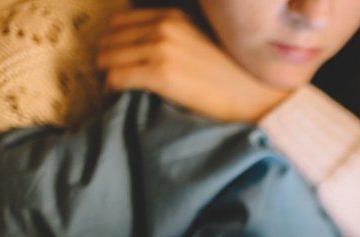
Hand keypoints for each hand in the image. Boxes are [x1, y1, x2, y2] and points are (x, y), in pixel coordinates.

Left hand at [97, 8, 287, 122]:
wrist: (255, 97)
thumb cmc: (231, 77)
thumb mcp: (201, 41)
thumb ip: (173, 36)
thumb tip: (142, 46)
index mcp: (173, 16)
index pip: (120, 22)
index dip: (111, 42)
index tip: (113, 60)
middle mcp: (165, 27)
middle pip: (109, 39)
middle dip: (104, 59)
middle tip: (110, 77)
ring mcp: (162, 49)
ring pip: (107, 58)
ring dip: (105, 75)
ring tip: (113, 90)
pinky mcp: (162, 75)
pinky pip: (116, 78)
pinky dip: (110, 89)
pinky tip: (117, 97)